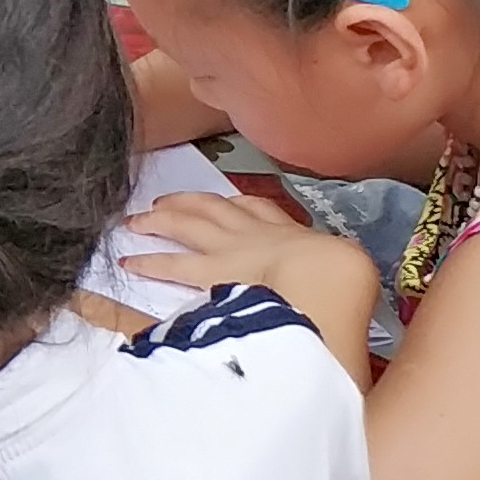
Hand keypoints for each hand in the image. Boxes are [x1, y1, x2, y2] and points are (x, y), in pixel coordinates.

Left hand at [124, 191, 374, 305]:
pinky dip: (149, 262)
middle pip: (214, 207)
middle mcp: (255, 232)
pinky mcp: (211, 272)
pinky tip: (130, 263)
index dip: (239, 204)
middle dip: (188, 202)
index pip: (260, 208)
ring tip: (136, 221)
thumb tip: (344, 276)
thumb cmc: (344, 273)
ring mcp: (230, 248)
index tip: (227, 201)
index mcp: (291, 231)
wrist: (326, 278)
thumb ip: (339, 267)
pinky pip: (173, 265)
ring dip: (159, 222)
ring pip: (187, 225)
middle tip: (163, 201)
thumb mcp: (349, 265)